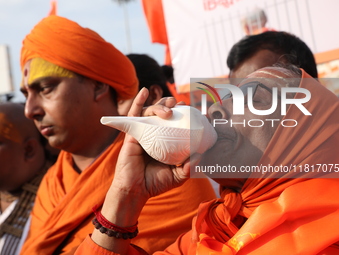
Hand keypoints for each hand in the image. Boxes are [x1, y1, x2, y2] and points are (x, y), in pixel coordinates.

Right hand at [91, 88, 196, 252]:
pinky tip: (143, 91)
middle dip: (169, 104)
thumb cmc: (155, 183)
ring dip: (159, 105)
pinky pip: (133, 115)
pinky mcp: (131, 134)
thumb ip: (189, 168)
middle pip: (161, 113)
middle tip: (179, 104)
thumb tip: (200, 156)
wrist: (136, 191)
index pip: (172, 122)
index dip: (180, 113)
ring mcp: (142, 133)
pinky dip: (138, 101)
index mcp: (164, 141)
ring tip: (168, 108)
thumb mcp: (178, 176)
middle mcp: (153, 135)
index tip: (189, 109)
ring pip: (149, 112)